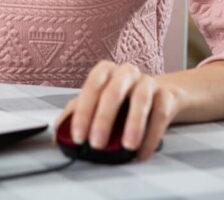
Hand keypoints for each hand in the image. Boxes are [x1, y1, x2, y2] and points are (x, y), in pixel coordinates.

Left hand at [55, 61, 181, 161]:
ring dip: (133, 124)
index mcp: (104, 71)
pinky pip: (160, 115)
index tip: (78, 136)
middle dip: (103, 119)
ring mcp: (148, 82)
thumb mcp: (96, 104)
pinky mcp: (167, 96)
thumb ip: (75, 116)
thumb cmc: (120, 101)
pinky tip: (142, 153)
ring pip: (141, 100)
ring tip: (127, 147)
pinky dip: (151, 136)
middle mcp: (126, 72)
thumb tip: (56, 138)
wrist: (158, 95)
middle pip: (113, 92)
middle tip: (96, 144)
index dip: (83, 112)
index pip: (91, 87)